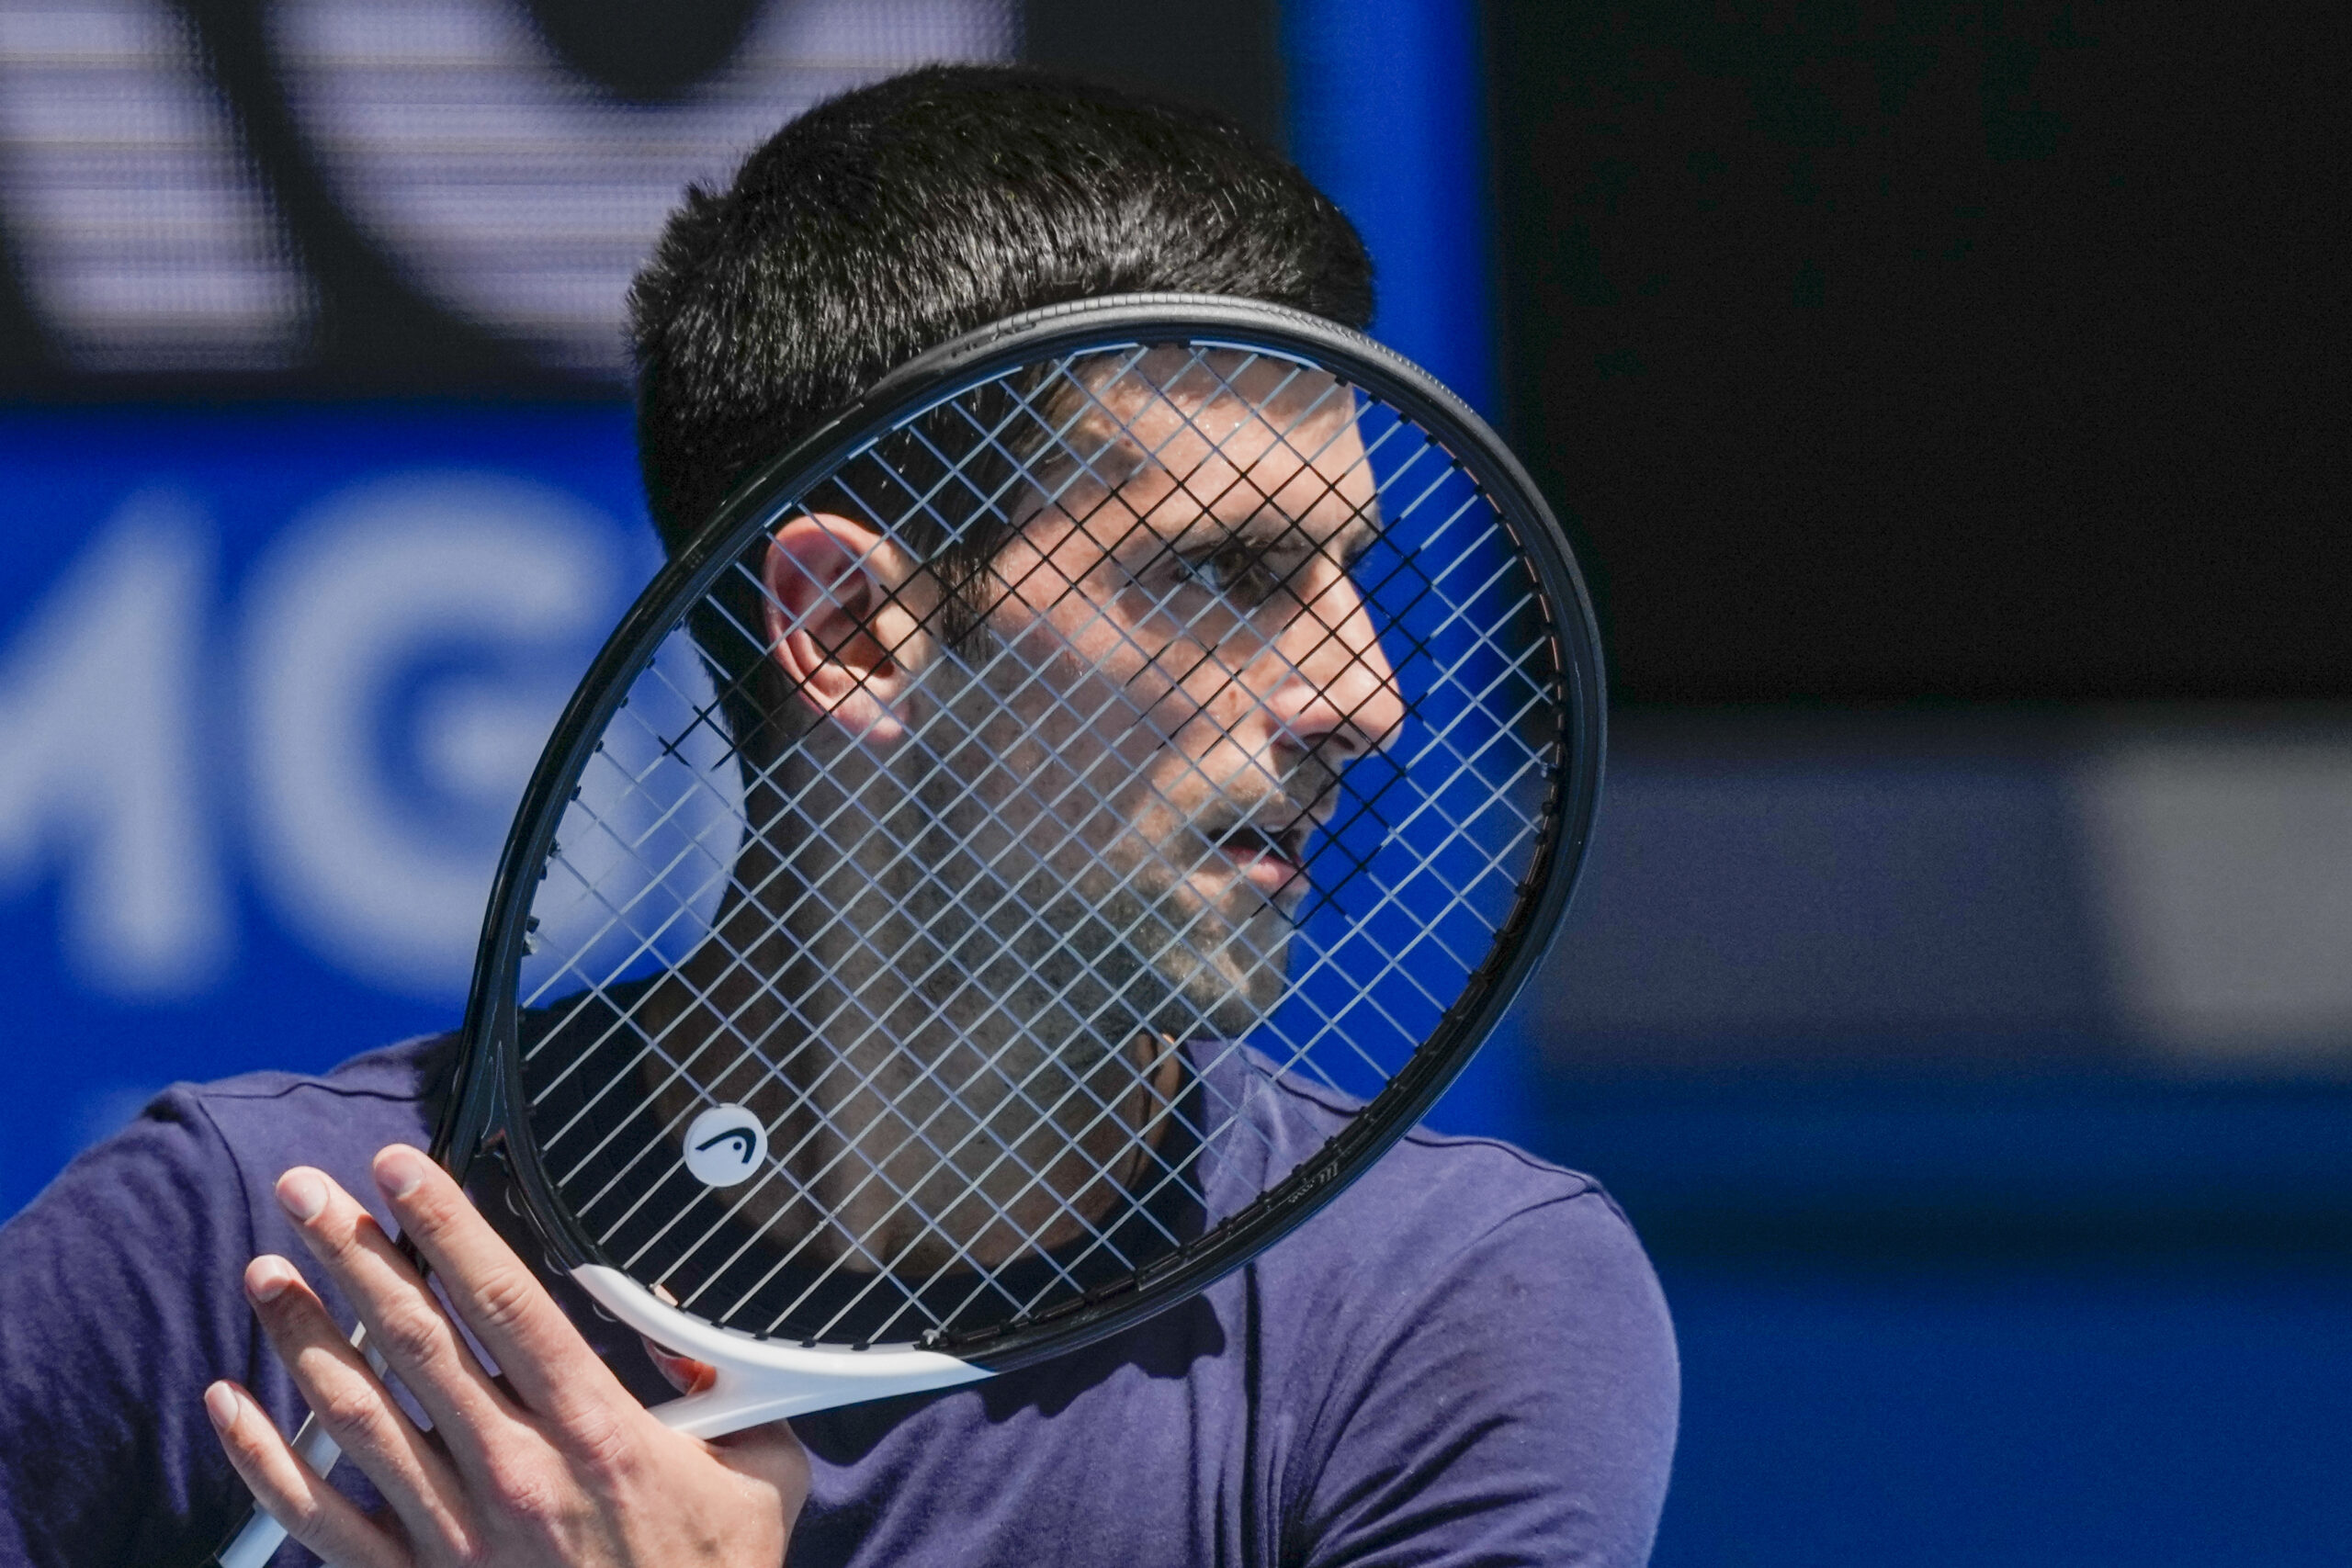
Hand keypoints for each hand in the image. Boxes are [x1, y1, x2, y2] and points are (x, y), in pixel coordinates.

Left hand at [203, 1145, 807, 1567]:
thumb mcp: (758, 1473)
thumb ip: (728, 1391)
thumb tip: (695, 1323)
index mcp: (595, 1430)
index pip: (505, 1304)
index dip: (448, 1227)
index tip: (403, 1169)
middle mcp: (514, 1471)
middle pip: (414, 1341)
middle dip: (354, 1256)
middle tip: (306, 1190)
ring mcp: (456, 1531)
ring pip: (356, 1416)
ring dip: (303, 1336)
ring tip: (267, 1271)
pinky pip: (319, 1519)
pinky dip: (263, 1462)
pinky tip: (231, 1406)